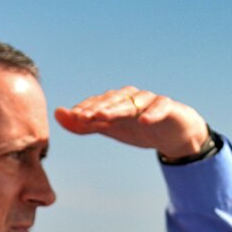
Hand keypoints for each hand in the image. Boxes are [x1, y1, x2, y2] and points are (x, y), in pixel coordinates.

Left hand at [55, 86, 209, 160]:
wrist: (174, 134)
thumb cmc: (139, 128)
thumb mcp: (110, 129)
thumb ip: (85, 124)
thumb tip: (58, 114)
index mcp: (117, 101)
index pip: (99, 102)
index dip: (86, 108)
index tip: (74, 117)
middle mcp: (132, 97)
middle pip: (114, 99)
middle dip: (99, 107)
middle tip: (85, 117)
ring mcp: (151, 100)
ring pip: (133, 101)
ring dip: (119, 108)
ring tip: (105, 117)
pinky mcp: (168, 107)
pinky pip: (160, 107)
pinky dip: (153, 112)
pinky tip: (144, 120)